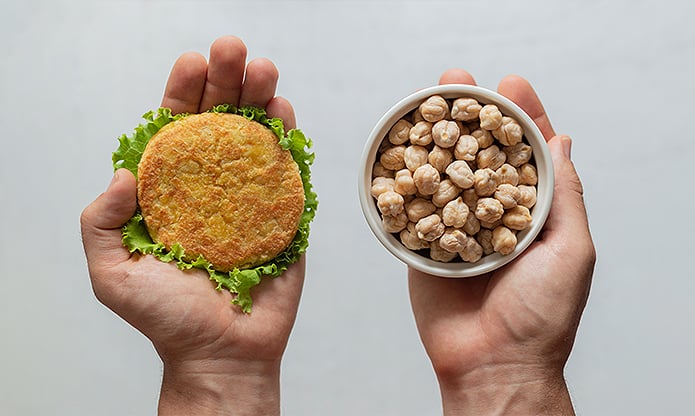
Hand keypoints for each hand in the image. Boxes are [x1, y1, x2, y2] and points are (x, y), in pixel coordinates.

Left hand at [80, 36, 302, 415]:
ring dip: (260, 98)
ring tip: (263, 69)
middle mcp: (211, 186)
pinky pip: (287, 170)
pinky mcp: (284, 213)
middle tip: (233, 49)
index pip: (175, 131)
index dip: (182, 94)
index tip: (192, 64)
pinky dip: (287, 137)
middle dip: (226, 81)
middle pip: (219, 122)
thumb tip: (125, 171)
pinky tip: (283, 110)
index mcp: (172, 192)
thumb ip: (102, 221)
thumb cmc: (167, 318)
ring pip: (255, 137)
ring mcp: (250, 196)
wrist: (222, 353)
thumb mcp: (112, 272)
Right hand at [408, 69, 595, 414]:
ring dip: (434, 136)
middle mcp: (492, 213)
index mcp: (532, 212)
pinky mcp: (423, 245)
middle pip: (479, 153)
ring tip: (425, 100)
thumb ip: (565, 195)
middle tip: (458, 80)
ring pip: (443, 173)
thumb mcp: (571, 249)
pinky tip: (395, 148)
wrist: (492, 364)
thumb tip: (562, 143)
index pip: (526, 153)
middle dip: (469, 115)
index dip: (520, 116)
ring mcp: (455, 227)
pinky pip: (410, 209)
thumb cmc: (542, 315)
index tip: (511, 84)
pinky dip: (402, 180)